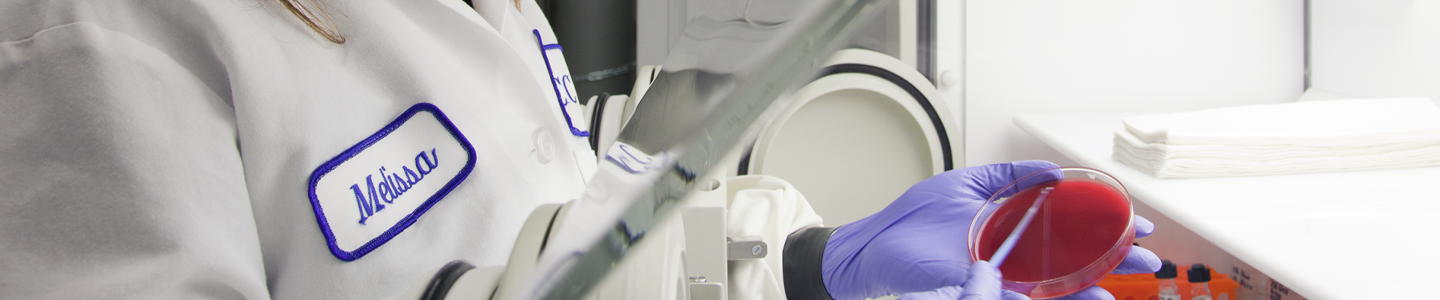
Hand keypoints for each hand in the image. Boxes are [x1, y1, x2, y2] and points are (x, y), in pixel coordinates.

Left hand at [821, 161, 1161, 299]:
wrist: (872, 247)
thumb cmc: (911, 221)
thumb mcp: (967, 185)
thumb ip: (1010, 177)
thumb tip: (1054, 171)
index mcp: (1013, 229)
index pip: (1068, 230)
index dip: (1104, 228)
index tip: (1136, 225)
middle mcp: (1012, 257)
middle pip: (1072, 260)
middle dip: (1112, 259)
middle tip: (1146, 258)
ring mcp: (999, 279)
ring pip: (1055, 287)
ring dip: (1089, 287)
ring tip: (1118, 286)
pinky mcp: (979, 292)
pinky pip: (1019, 299)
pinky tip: (1079, 298)